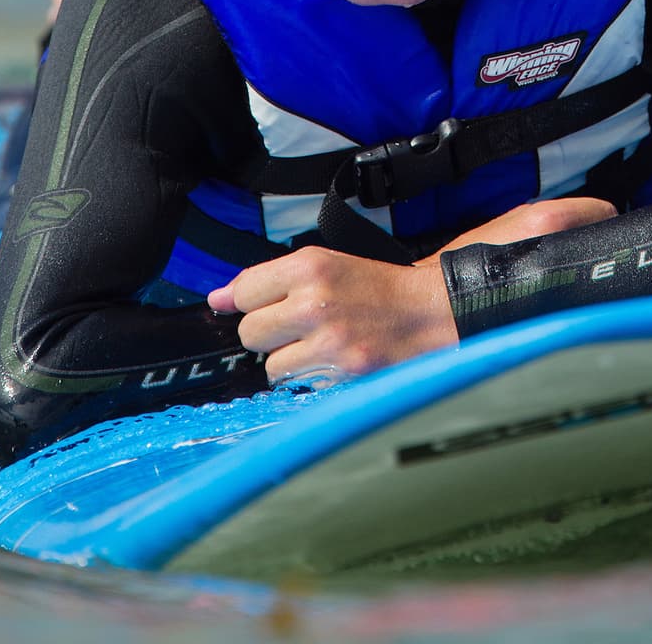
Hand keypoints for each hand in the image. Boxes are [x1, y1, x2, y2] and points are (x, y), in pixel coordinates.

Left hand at [208, 194, 614, 385]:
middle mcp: (317, 298)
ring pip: (272, 365)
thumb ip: (270, 281)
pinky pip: (300, 387)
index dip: (249, 302)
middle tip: (301, 327)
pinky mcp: (343, 373)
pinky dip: (312, 382)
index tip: (262, 305)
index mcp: (312, 263)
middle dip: (269, 334)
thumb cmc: (381, 290)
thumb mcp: (327, 267)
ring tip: (322, 347)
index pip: (243, 288)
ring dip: (291, 361)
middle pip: (251, 331)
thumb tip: (217, 299)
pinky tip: (334, 366)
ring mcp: (330, 339)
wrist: (434, 313)